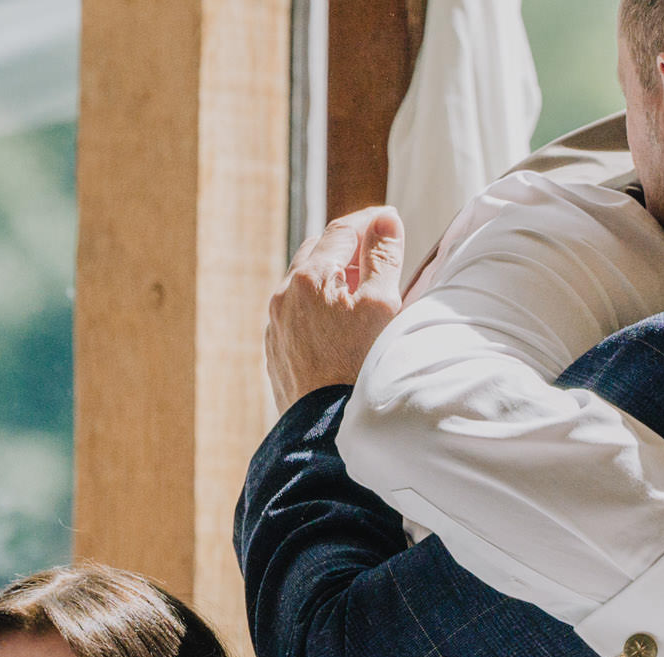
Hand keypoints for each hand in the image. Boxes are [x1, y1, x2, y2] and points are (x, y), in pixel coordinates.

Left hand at [264, 207, 403, 409]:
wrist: (328, 429)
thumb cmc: (360, 368)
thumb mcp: (382, 304)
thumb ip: (383, 256)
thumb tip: (384, 219)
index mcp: (310, 277)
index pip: (341, 231)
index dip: (368, 222)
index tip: (388, 222)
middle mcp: (284, 295)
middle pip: (317, 252)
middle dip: (346, 248)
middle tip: (375, 254)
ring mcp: (276, 324)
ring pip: (302, 284)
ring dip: (329, 278)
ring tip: (359, 291)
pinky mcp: (276, 350)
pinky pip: (295, 314)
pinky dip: (316, 307)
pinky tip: (337, 324)